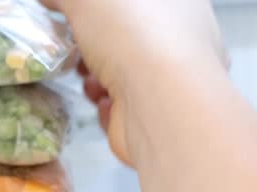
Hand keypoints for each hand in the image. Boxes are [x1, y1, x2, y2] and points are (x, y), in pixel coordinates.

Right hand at [43, 0, 228, 165]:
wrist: (161, 105)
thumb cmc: (134, 35)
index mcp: (178, 1)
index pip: (134, 2)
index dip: (102, 7)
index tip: (75, 12)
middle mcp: (181, 38)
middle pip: (125, 37)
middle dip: (93, 44)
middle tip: (75, 46)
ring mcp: (172, 80)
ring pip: (122, 74)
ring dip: (96, 77)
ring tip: (90, 79)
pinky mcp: (158, 115)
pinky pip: (124, 107)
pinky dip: (107, 106)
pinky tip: (106, 102)